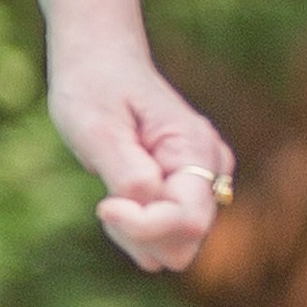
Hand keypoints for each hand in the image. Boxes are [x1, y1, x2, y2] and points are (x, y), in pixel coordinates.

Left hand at [51, 45, 228, 275]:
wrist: (101, 62)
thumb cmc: (94, 88)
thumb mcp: (96, 127)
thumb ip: (125, 170)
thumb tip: (149, 203)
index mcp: (196, 149)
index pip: (188, 222)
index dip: (143, 227)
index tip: (103, 206)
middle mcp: (212, 168)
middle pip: (186, 241)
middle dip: (139, 234)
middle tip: (105, 200)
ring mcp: (204, 180)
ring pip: (178, 243)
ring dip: (137, 233)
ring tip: (110, 195)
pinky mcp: (188, 189)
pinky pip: (169, 232)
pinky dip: (139, 227)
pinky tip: (118, 199)